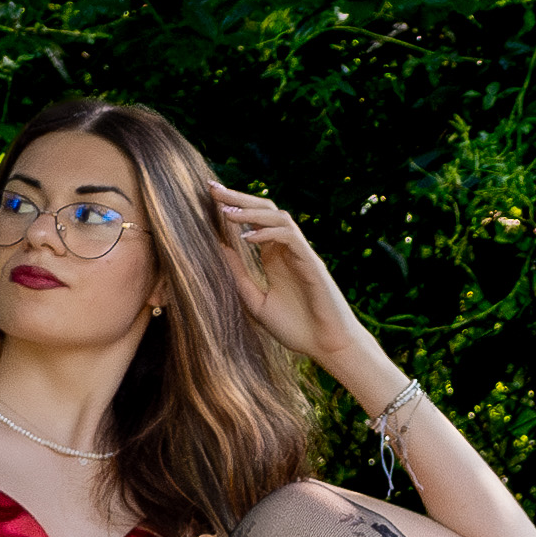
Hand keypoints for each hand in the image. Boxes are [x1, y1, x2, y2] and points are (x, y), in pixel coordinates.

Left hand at [208, 183, 376, 374]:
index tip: (209, 197)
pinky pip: (291, 238)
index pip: (253, 223)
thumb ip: (238, 276)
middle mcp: (287, 250)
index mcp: (274, 258)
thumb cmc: (295, 329)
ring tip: (226, 212)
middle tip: (212, 189)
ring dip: (252, 212)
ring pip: (279, 218)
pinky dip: (269, 233)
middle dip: (238, 198)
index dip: (233, 208)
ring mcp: (301, 254)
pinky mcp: (312, 264)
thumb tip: (216, 250)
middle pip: (265, 211)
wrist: (326, 347)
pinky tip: (248, 238)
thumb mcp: (256, 302)